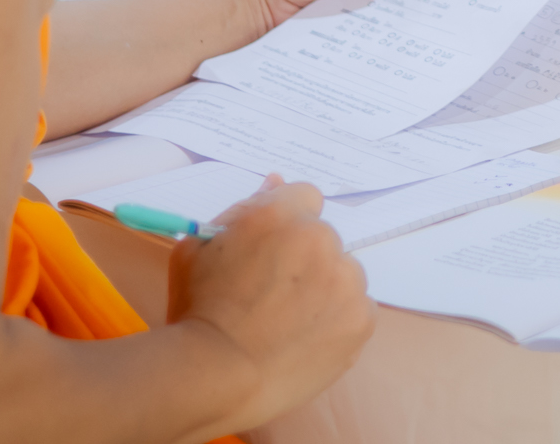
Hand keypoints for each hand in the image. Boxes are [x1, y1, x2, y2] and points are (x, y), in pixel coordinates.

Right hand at [167, 178, 375, 428]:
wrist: (216, 377)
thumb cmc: (197, 312)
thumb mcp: (197, 250)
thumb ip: (241, 212)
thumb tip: (276, 184)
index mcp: (280, 215)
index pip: (304, 197)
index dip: (287, 224)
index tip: (273, 250)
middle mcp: (319, 239)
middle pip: (323, 239)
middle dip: (303, 259)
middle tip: (272, 295)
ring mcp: (346, 279)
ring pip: (342, 274)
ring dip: (324, 289)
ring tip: (287, 324)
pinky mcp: (362, 317)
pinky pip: (356, 309)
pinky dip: (337, 322)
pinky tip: (306, 340)